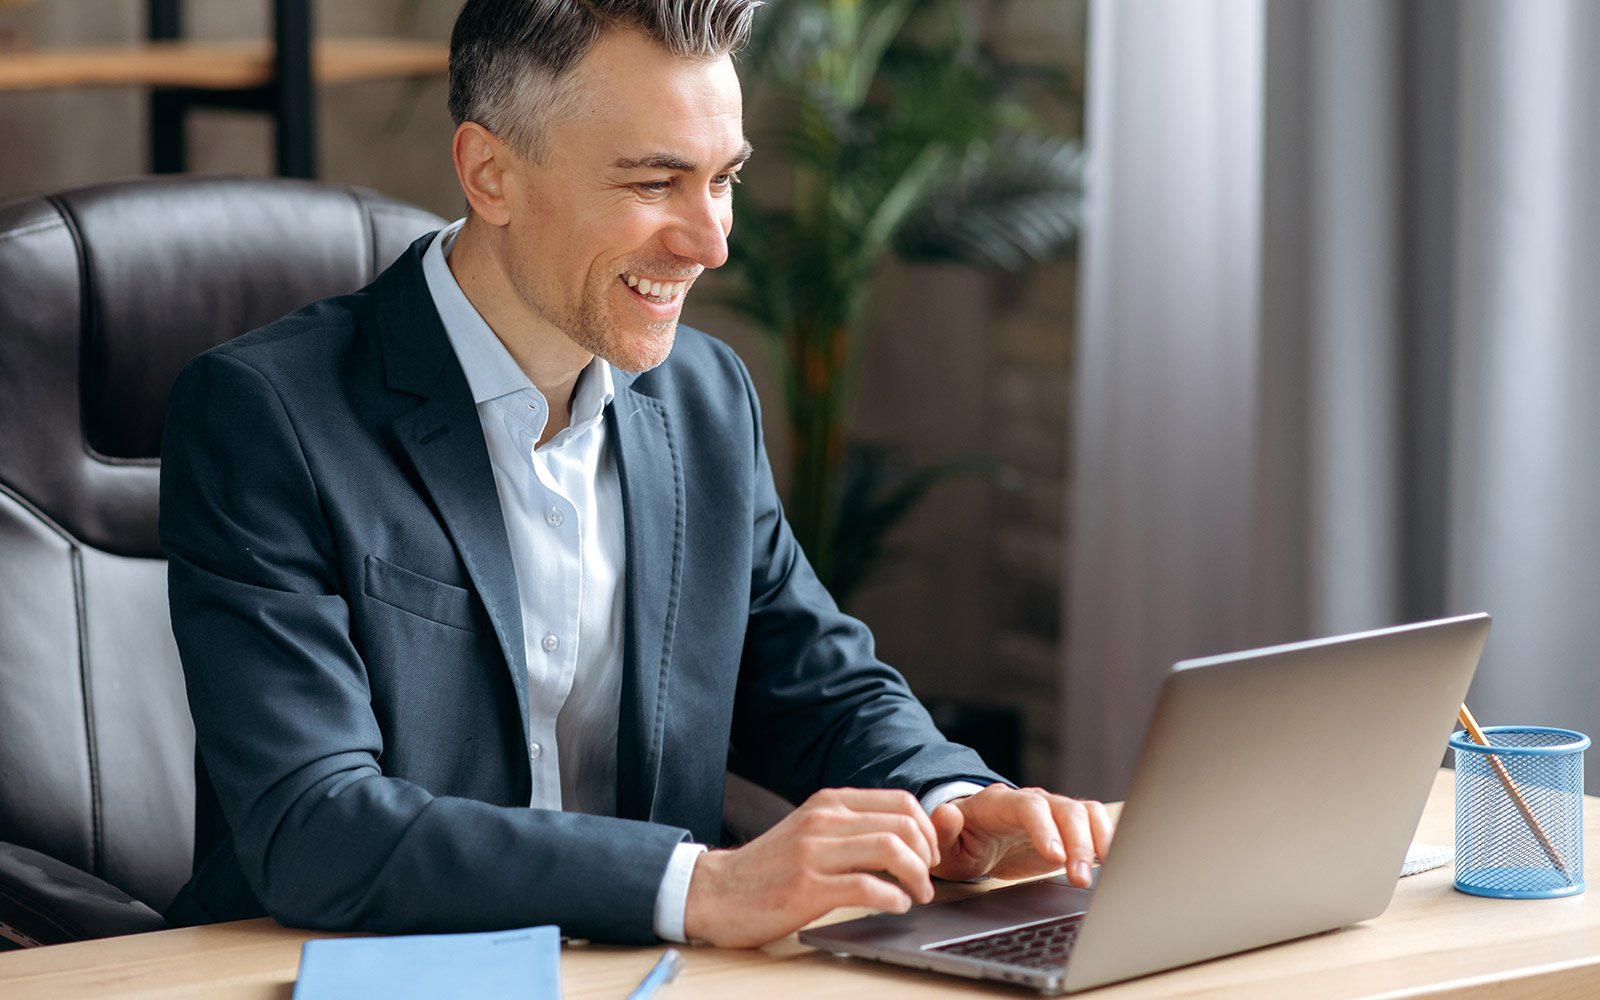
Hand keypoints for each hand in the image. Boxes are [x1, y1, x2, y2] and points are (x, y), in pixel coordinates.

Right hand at [683, 787, 939, 947]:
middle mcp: (823, 820)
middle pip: (902, 825)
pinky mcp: (807, 887)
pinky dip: (893, 898)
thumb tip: (906, 837)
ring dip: (917, 877)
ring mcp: (814, 852)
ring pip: (890, 849)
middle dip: (927, 856)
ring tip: (917, 895)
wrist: (716, 892)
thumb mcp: (811, 832)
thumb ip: (852, 828)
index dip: (927, 830)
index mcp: (829, 803)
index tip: (928, 856)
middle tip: (928, 880)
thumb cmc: (769, 868)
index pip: (900, 802)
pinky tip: (895, 906)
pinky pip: (867, 886)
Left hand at [930, 784, 1113, 885]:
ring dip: (1097, 842)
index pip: (1028, 806)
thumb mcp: (943, 843)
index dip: (1045, 828)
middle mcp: (1031, 801)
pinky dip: (1106, 839)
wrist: (974, 839)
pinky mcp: (1067, 828)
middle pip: (1064, 809)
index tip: (1055, 857)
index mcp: (999, 803)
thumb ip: (942, 829)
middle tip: (1079, 878)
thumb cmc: (959, 842)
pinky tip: (1110, 862)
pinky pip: (1094, 823)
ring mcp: (1052, 812)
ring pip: (1085, 813)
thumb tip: (947, 814)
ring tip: (1097, 873)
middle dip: (1078, 843)